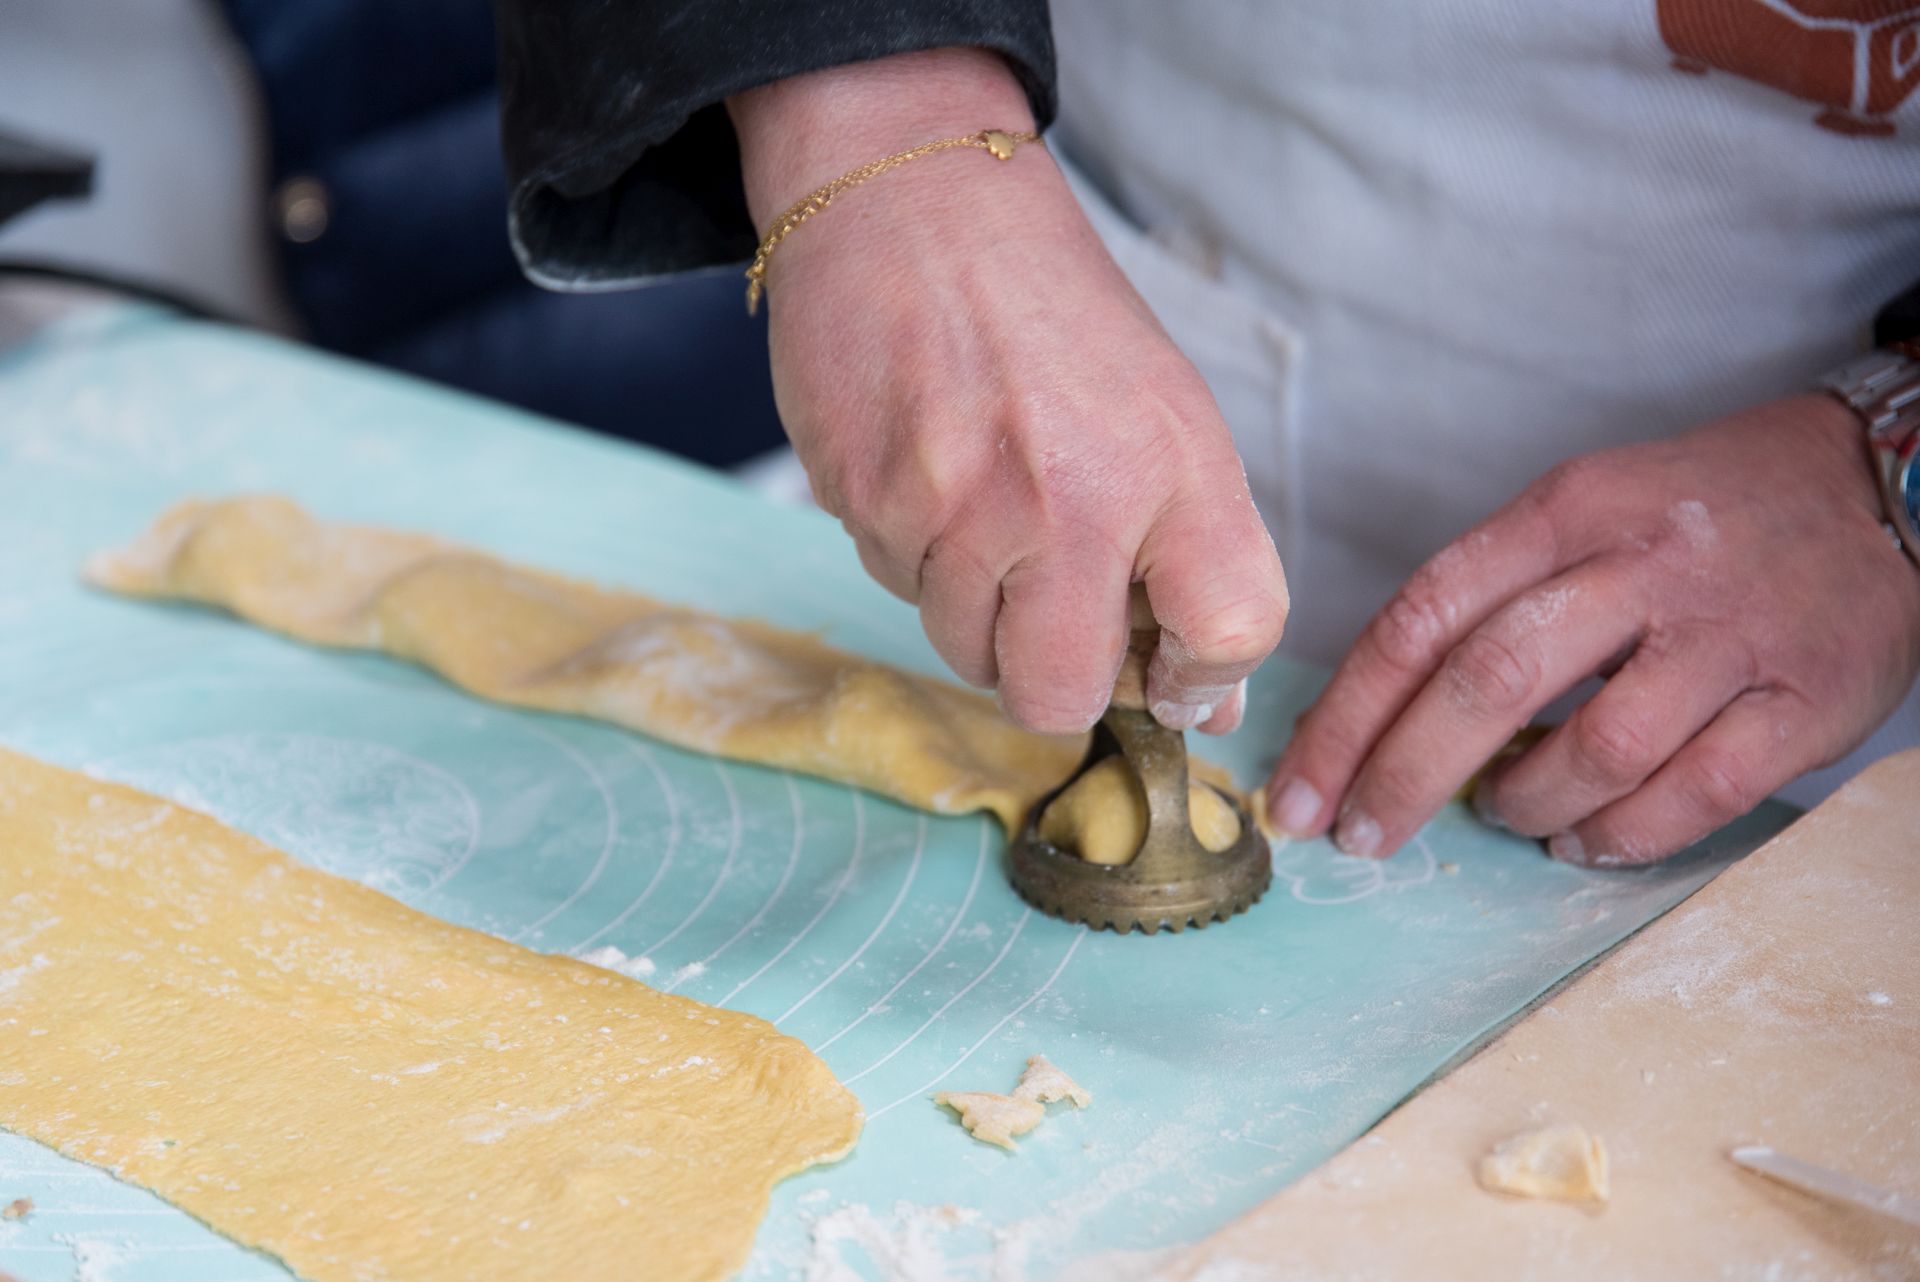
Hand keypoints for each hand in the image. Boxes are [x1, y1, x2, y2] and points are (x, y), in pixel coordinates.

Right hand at [727, 50, 1286, 735]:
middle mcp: (1066, 498)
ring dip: (977, 610)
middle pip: (1060, 696)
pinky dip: (915, 555)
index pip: (1230, 630)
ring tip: (981, 505)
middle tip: (1052, 608)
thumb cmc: (1048, 313)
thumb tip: (1205, 704)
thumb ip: (1194, 555)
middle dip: (1056, 679)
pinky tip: (926, 471)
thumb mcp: (1162, 411)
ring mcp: (953, 508)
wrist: (910, 199)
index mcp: (1168, 465)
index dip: (1202, 680)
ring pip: (964, 652)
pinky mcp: (865, 503)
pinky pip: (896, 589)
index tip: (1170, 675)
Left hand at [1264, 393, 1919, 865]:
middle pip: (1488, 682)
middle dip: (1403, 776)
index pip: (1422, 616)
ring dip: (1526, 802)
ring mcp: (1726, 634)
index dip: (1347, 714)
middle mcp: (1640, 564)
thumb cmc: (1696, 512)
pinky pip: (1694, 794)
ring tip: (1506, 813)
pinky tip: (1585, 838)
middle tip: (1361, 836)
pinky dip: (1621, 834)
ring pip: (1594, 749)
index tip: (1298, 788)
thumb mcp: (1581, 510)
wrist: (1876, 480)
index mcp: (1565, 511)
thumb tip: (1383, 714)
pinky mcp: (1802, 699)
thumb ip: (1489, 597)